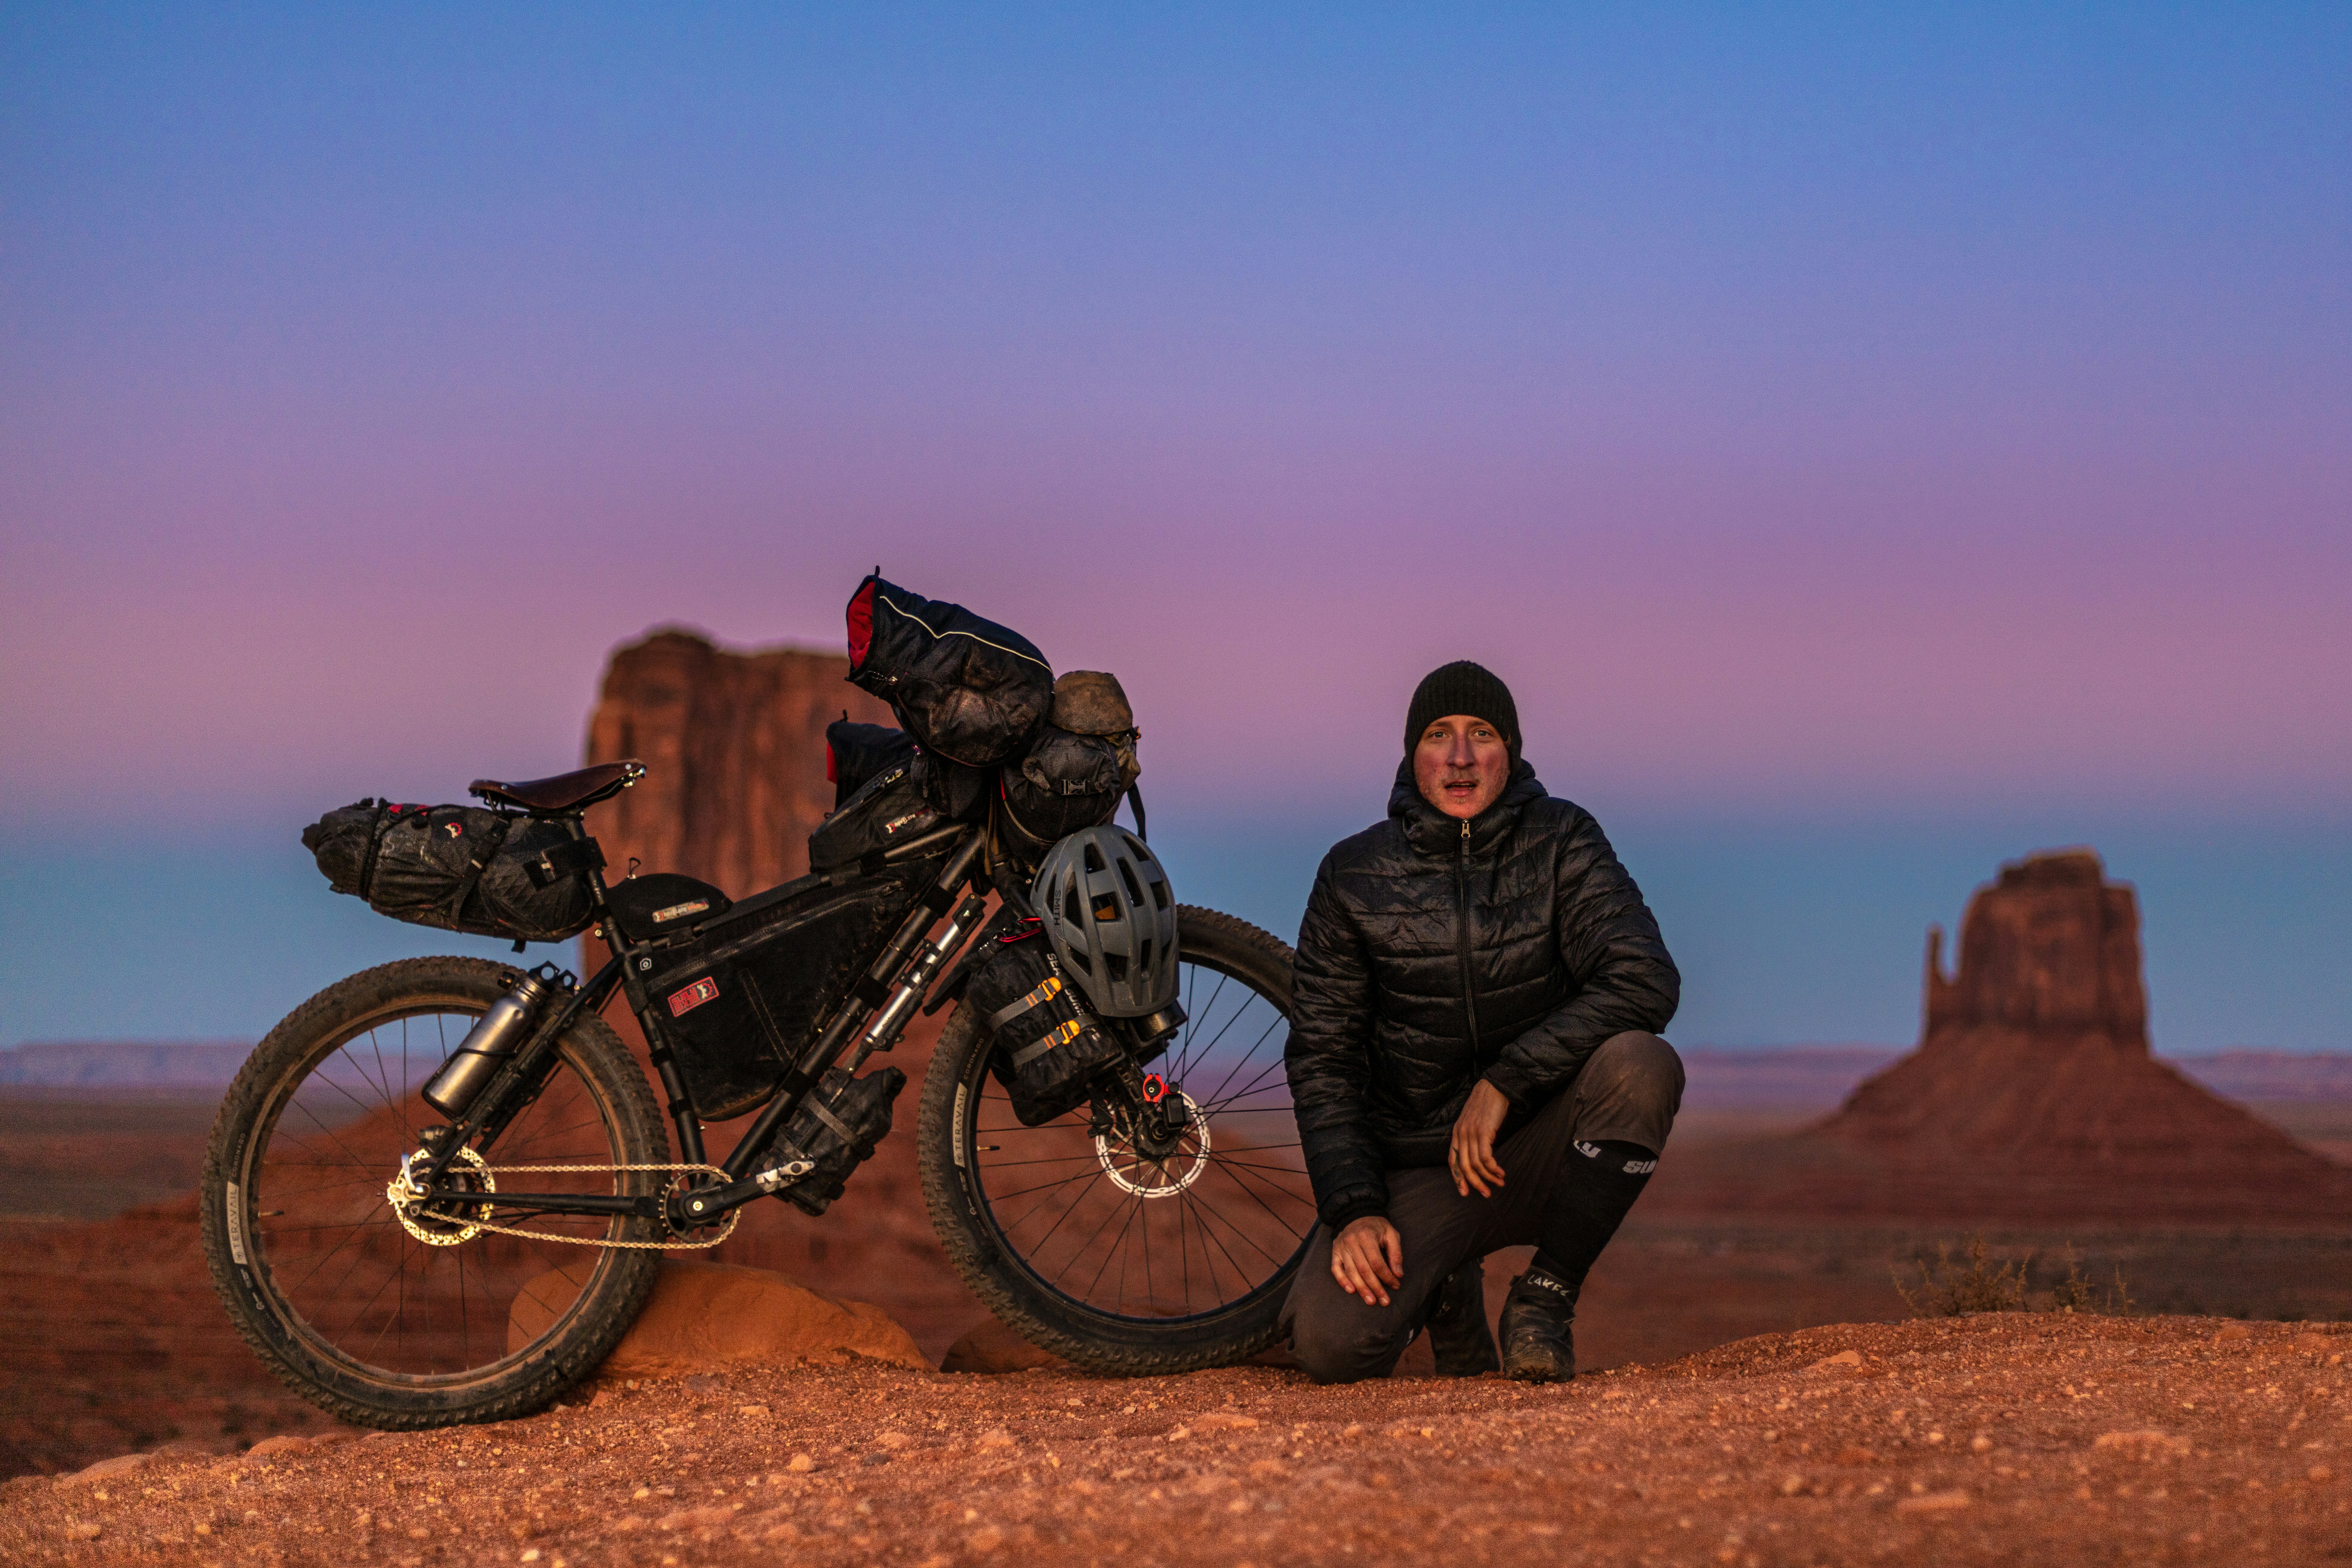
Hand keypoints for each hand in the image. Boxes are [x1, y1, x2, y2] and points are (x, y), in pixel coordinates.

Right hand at [1330, 1216, 1403, 1306]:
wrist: (1355, 1214)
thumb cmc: (1376, 1226)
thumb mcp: (1391, 1234)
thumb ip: (1396, 1253)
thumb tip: (1398, 1274)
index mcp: (1367, 1236)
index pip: (1377, 1262)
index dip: (1387, 1276)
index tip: (1396, 1285)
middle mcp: (1352, 1242)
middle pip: (1364, 1270)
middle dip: (1376, 1288)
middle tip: (1384, 1301)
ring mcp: (1341, 1248)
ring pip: (1351, 1272)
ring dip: (1361, 1289)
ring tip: (1371, 1301)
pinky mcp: (1335, 1252)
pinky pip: (1336, 1269)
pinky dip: (1342, 1281)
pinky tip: (1351, 1291)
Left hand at [1449, 1079, 1510, 1197]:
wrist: (1494, 1088)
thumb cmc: (1486, 1105)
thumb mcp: (1472, 1122)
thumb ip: (1470, 1137)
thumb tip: (1475, 1157)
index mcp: (1456, 1133)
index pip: (1452, 1161)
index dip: (1458, 1178)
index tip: (1465, 1192)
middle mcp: (1461, 1134)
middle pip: (1463, 1166)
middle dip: (1474, 1183)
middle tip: (1486, 1193)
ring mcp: (1471, 1133)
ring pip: (1475, 1164)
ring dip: (1488, 1177)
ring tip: (1499, 1182)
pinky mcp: (1483, 1132)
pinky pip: (1485, 1157)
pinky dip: (1493, 1168)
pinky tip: (1500, 1172)